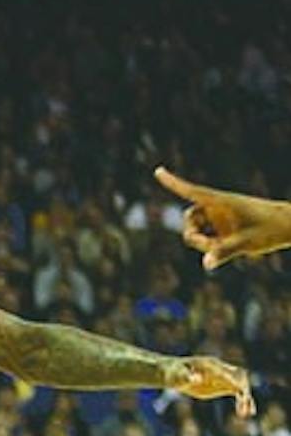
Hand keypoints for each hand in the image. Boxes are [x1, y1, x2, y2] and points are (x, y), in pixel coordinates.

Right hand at [154, 166, 290, 269]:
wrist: (290, 226)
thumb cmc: (270, 229)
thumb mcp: (247, 242)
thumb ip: (224, 252)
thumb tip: (206, 264)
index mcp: (220, 201)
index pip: (191, 191)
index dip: (173, 182)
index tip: (158, 171)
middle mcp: (217, 207)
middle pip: (190, 218)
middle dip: (194, 235)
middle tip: (210, 249)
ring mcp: (220, 217)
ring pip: (198, 229)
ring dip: (204, 242)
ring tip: (223, 251)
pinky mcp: (225, 226)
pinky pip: (209, 235)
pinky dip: (212, 245)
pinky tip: (226, 250)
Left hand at [165, 355, 254, 416]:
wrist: (173, 374)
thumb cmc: (173, 373)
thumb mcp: (177, 375)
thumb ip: (187, 377)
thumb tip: (197, 378)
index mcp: (209, 364)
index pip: (225, 373)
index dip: (232, 382)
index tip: (239, 393)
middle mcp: (219, 369)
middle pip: (239, 376)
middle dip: (243, 389)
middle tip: (243, 404)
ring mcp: (222, 377)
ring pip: (241, 385)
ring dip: (246, 397)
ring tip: (247, 412)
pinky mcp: (223, 385)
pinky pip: (238, 391)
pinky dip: (244, 400)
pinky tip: (248, 412)